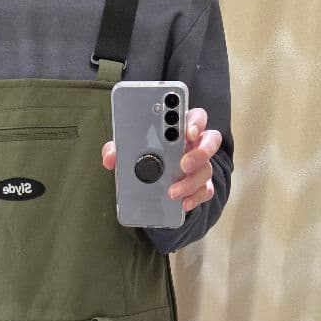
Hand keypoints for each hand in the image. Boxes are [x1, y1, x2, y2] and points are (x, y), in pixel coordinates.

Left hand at [101, 107, 221, 211]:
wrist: (152, 185)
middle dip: (200, 152)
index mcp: (181, 129)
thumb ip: (119, 149)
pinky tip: (182, 203)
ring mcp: (200, 166)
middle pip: (210, 141)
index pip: (196, 117)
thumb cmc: (145, 157)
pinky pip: (205, 191)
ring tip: (172, 191)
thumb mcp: (130, 150)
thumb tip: (110, 157)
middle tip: (183, 163)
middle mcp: (195, 145)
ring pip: (206, 170)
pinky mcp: (200, 186)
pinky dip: (194, 198)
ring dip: (190, 181)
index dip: (196, 122)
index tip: (188, 131)